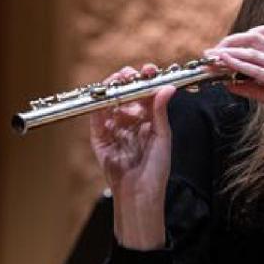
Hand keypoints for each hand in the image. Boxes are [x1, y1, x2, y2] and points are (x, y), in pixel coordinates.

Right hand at [89, 64, 174, 247]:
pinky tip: (104, 94)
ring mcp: (114, 129)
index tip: (150, 70)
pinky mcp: (99, 139)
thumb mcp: (162, 137)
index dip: (146, 80)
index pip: (146, 94)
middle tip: (131, 73)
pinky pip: (96, 118)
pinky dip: (98, 105)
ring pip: (110, 102)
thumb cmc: (156, 169)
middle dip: (128, 80)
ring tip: (119, 78)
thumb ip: (160, 112)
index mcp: (149, 121)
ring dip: (113, 88)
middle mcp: (131, 122)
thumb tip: (167, 87)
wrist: (140, 193)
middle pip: (126, 94)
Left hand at [207, 24, 263, 148]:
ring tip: (212, 57)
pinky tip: (227, 64)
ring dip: (229, 53)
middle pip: (254, 38)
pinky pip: (259, 70)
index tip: (217, 52)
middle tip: (210, 53)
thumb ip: (253, 89)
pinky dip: (240, 65)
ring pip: (254, 52)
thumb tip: (230, 84)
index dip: (235, 43)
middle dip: (229, 42)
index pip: (257, 41)